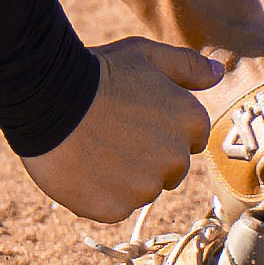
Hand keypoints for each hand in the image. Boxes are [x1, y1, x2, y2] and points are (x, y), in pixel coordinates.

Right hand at [22, 37, 223, 222]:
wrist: (46, 98)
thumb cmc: (97, 72)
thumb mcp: (146, 55)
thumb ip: (186, 66)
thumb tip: (218, 73)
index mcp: (191, 122)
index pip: (189, 141)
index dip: (161, 131)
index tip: (134, 119)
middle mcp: (176, 159)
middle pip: (170, 170)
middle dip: (147, 157)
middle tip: (112, 134)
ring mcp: (145, 188)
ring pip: (142, 191)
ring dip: (124, 178)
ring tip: (94, 149)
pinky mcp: (114, 208)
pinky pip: (114, 207)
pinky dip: (99, 195)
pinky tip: (81, 168)